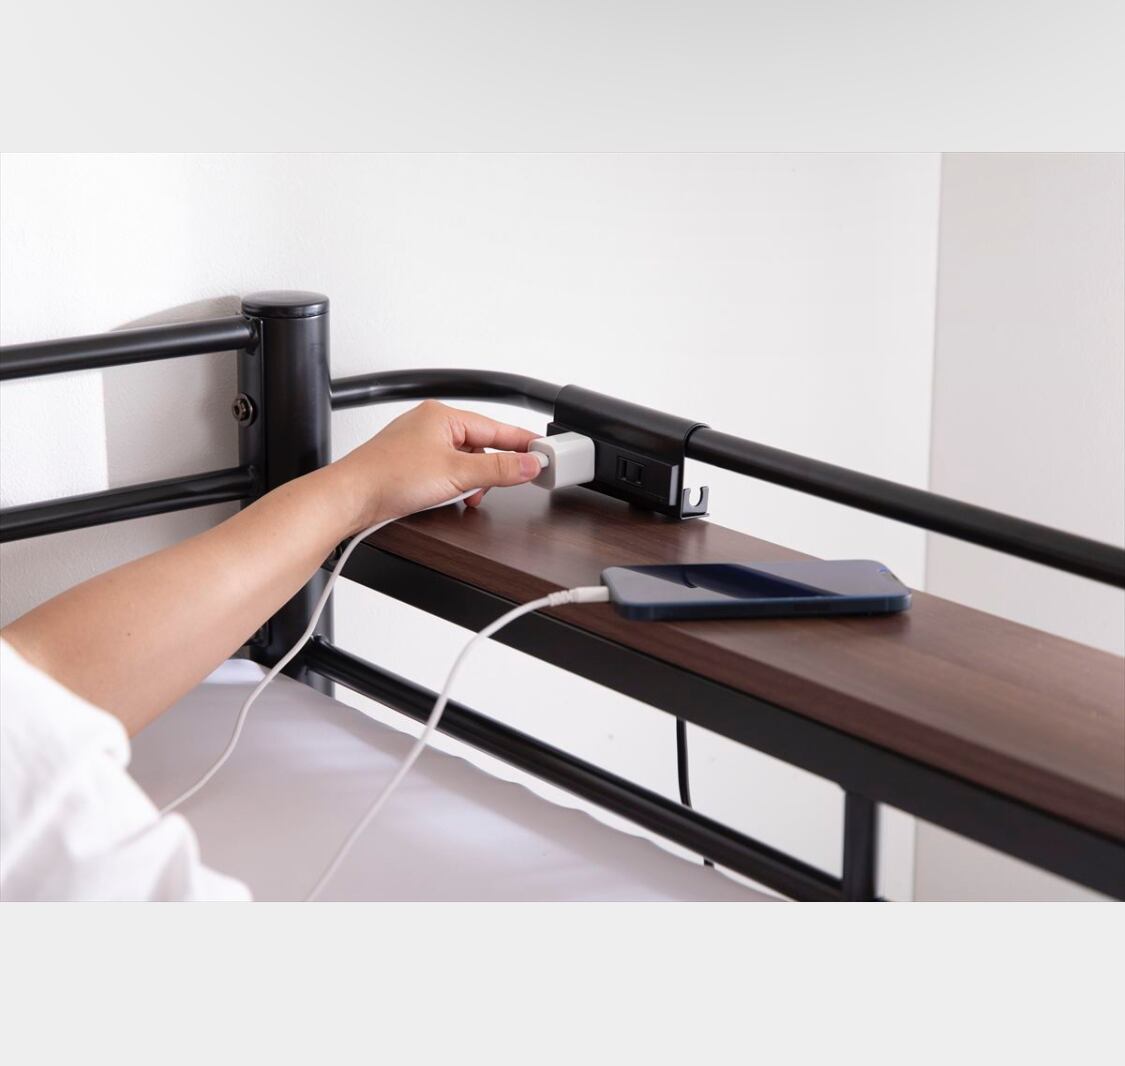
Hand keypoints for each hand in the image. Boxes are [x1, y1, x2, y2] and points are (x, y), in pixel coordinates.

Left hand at [332, 399, 542, 531]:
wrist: (349, 498)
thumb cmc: (388, 476)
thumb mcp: (456, 474)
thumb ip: (499, 469)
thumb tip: (529, 464)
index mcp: (442, 415)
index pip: (496, 427)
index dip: (522, 443)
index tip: (544, 454)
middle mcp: (430, 425)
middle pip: (481, 447)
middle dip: (488, 472)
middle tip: (493, 488)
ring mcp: (419, 445)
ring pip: (463, 463)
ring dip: (469, 484)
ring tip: (461, 497)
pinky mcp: (410, 465)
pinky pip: (446, 473)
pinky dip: (452, 488)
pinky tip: (446, 499)